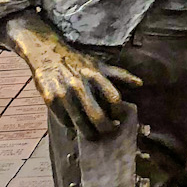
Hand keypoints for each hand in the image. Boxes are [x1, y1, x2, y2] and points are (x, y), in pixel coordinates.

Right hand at [3, 12, 139, 137]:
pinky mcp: (50, 99)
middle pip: (97, 116)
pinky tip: (75, 125)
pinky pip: (64, 121)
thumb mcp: (98, 64)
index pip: (114, 98)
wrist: (46, 52)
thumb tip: (140, 84)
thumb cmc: (76, 61)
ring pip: (80, 123)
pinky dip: (71, 126)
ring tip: (93, 134)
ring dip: (89, 133)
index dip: (119, 112)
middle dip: (106, 128)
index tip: (119, 118)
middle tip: (108, 131)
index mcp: (95, 74)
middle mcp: (80, 84)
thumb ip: (119, 75)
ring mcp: (64, 93)